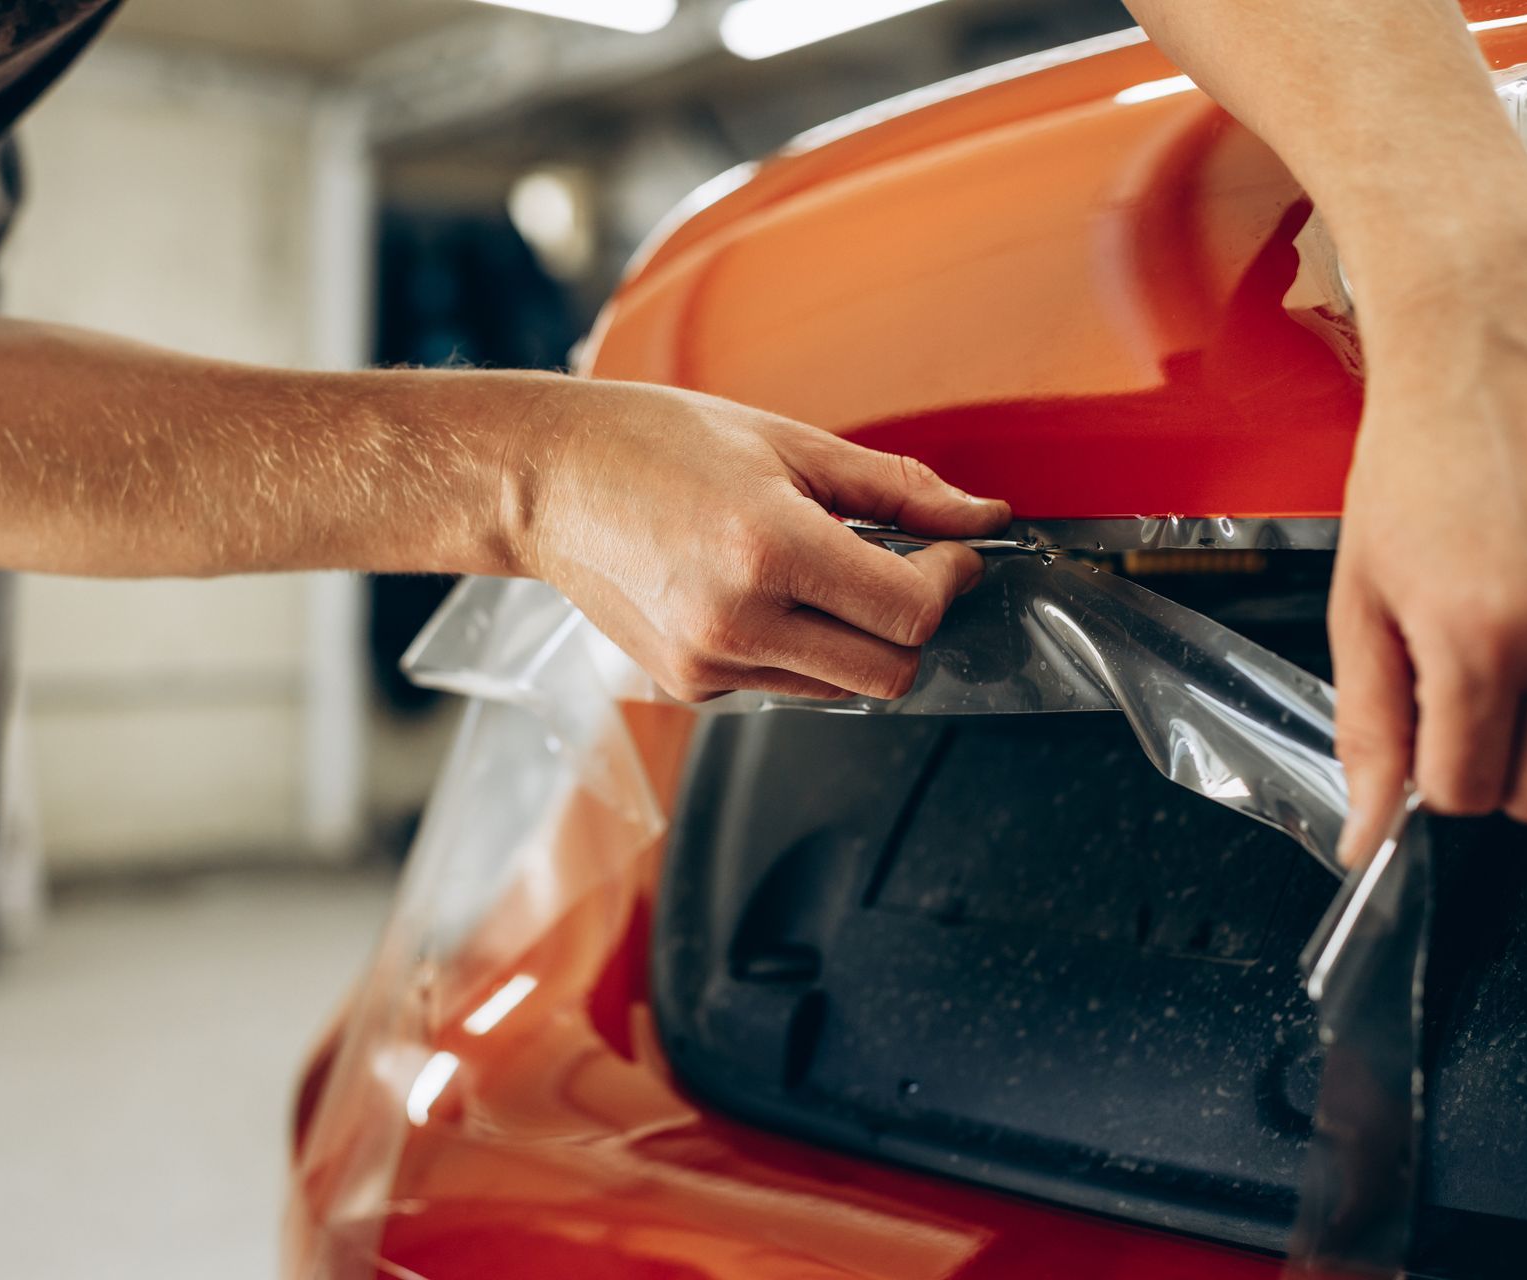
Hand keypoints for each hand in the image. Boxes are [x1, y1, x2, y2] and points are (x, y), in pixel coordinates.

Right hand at [510, 381, 1010, 701]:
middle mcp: (738, 621)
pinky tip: (756, 592)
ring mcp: (709, 665)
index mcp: (769, 548)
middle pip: (889, 672)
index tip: (948, 551)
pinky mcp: (689, 686)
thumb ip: (895, 487)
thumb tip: (981, 516)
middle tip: (902, 569)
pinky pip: (783, 684)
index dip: (950, 581)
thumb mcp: (786, 442)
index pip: (910, 612)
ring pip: (841, 688)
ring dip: (854, 638)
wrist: (545, 482)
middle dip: (913, 623)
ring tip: (813, 570)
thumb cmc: (651, 443)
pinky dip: (796, 647)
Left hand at [1331, 243, 1526, 860]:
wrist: (1493, 350)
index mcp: (1479, 637)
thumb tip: (1368, 826)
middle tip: (1472, 690)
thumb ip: (1369, 718)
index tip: (1426, 729)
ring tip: (1517, 648)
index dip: (1433, 773)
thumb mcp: (1361, 594)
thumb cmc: (1418, 459)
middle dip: (1497, 762)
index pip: (1464, 791)